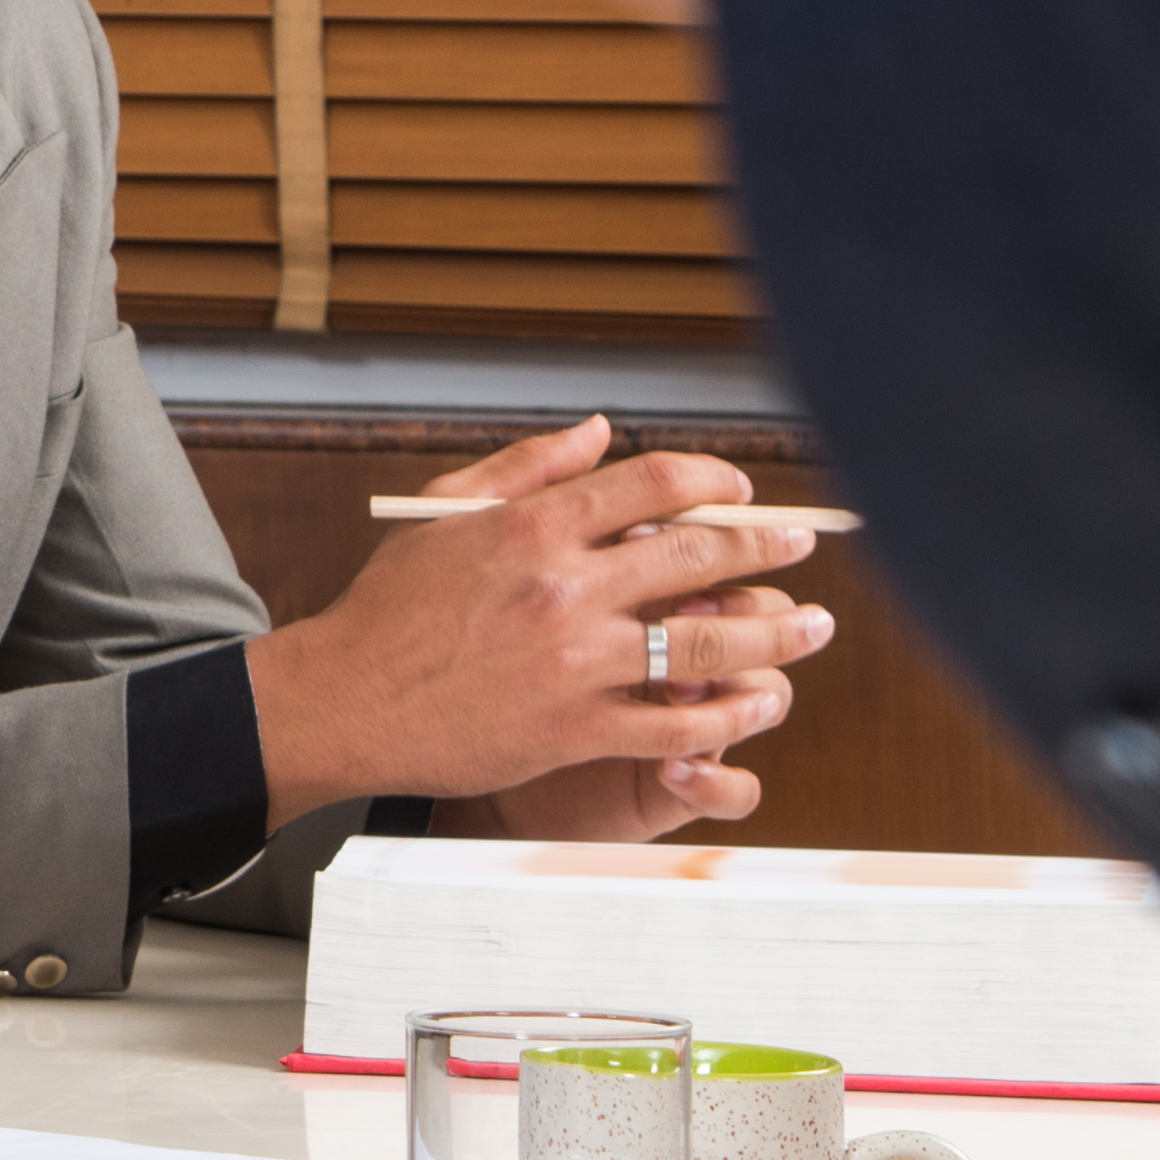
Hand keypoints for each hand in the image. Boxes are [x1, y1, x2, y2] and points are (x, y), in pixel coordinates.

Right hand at [247, 417, 829, 826]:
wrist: (346, 700)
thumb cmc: (390, 607)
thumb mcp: (445, 513)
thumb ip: (529, 467)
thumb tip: (601, 429)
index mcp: (534, 527)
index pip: (653, 484)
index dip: (713, 481)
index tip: (740, 489)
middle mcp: (564, 589)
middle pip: (697, 558)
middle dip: (765, 547)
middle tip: (802, 542)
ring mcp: (575, 663)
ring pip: (705, 644)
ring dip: (774, 633)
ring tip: (812, 627)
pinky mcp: (576, 729)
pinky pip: (677, 724)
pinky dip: (728, 716)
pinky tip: (758, 704)